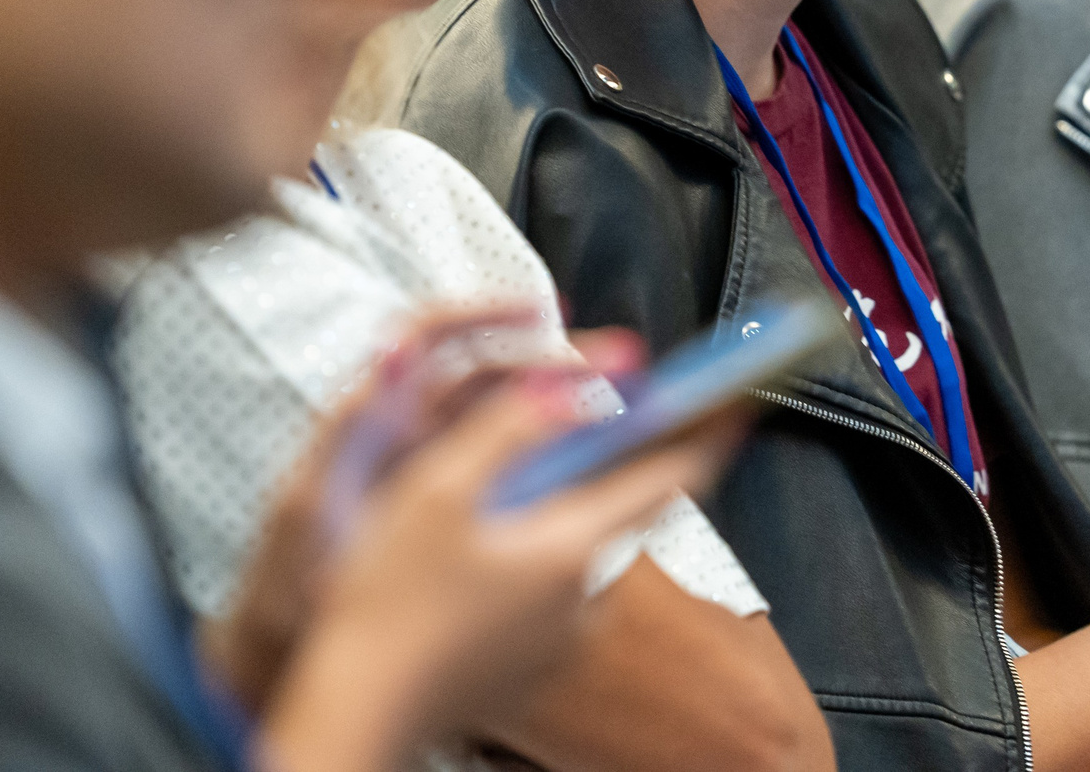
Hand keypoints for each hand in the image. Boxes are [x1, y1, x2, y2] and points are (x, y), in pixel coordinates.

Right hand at [250, 313, 747, 771]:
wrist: (352, 710)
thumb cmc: (385, 602)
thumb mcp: (439, 486)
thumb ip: (513, 423)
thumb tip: (575, 380)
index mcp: (570, 547)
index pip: (670, 476)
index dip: (708, 430)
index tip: (737, 398)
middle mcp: (581, 598)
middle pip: (617, 507)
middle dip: (603, 463)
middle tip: (568, 428)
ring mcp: (557, 638)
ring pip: (572, 547)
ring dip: (552, 514)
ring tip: (484, 500)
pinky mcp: (526, 662)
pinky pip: (543, 592)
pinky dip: (524, 561)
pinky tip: (468, 559)